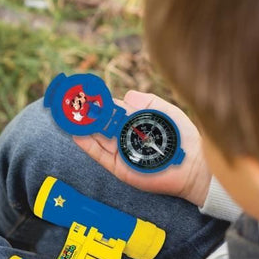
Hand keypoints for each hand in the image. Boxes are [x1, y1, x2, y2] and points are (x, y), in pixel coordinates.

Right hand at [73, 90, 210, 206]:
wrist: (192, 165)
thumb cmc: (182, 136)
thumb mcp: (166, 111)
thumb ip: (146, 101)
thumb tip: (125, 96)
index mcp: (134, 121)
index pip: (110, 108)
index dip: (97, 101)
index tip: (83, 91)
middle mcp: (124, 136)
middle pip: (99, 123)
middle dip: (84, 114)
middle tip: (68, 103)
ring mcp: (120, 152)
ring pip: (95, 137)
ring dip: (81, 128)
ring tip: (66, 117)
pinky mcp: (119, 167)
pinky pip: (99, 155)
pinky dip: (87, 145)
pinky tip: (76, 134)